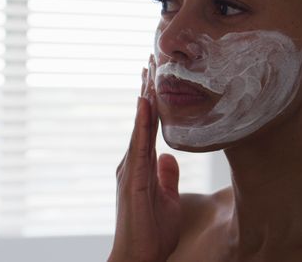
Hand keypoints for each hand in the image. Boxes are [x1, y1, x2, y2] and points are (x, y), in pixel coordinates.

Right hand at [109, 56, 181, 261]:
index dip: (154, 101)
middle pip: (143, 119)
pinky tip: (146, 103)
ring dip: (145, 97)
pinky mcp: (134, 179)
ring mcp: (131, 169)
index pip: (150, 126)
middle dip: (147, 90)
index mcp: (143, 164)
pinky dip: (143, 122)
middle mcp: (134, 162)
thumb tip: (170, 156)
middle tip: (152, 59)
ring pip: (140, 125)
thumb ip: (167, 176)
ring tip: (149, 70)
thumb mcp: (167, 198)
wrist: (139, 257)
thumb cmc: (152, 232)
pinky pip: (140, 145)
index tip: (157, 76)